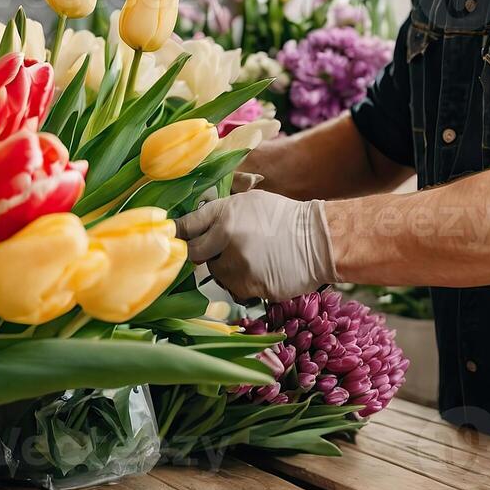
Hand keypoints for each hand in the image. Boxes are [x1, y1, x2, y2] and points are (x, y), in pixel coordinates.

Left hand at [174, 191, 337, 301]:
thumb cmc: (284, 218)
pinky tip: (259, 271)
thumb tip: (195, 223)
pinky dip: (241, 283)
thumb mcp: (249, 201)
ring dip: (224, 269)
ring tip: (249, 258)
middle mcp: (226, 238)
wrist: (318, 240)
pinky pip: (233, 289)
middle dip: (202, 252)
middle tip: (217, 250)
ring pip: (215, 273)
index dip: (178, 233)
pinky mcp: (249, 286)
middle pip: (194, 253)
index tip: (172, 238)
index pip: (187, 225)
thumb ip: (220, 212)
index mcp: (225, 213)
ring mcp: (237, 265)